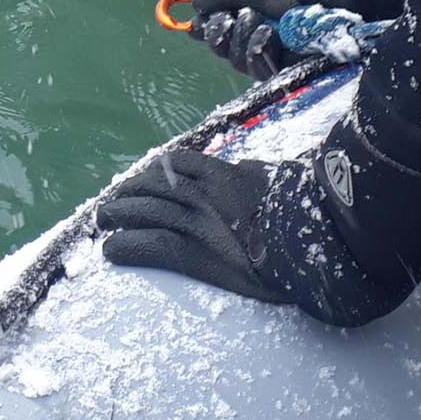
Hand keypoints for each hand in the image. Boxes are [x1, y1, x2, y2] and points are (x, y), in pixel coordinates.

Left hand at [97, 124, 420, 327]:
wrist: (318, 238)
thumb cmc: (312, 209)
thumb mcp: (288, 178)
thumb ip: (266, 175)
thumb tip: (259, 171)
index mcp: (228, 175)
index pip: (179, 166)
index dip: (156, 174)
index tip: (146, 180)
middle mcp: (207, 193)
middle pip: (153, 187)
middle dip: (128, 194)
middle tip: (111, 203)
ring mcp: (200, 222)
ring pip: (146, 211)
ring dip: (118, 216)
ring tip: (102, 222)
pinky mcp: (200, 254)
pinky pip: (153, 246)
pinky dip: (128, 247)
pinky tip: (111, 251)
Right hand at [182, 0, 299, 77]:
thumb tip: (194, 4)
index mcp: (244, 17)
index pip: (215, 31)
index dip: (205, 30)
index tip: (200, 23)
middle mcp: (254, 38)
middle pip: (221, 49)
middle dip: (220, 33)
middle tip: (231, 18)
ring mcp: (269, 57)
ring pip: (237, 61)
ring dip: (242, 40)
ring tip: (260, 23)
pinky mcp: (284, 72)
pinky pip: (258, 70)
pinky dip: (258, 51)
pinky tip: (268, 36)